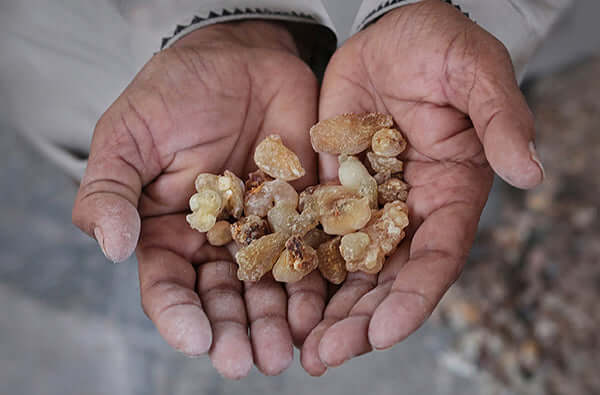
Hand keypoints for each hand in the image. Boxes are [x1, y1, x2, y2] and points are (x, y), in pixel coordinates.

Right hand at [72, 21, 319, 377]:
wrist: (238, 60)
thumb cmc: (174, 95)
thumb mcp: (127, 138)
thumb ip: (109, 191)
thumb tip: (110, 247)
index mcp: (169, 234)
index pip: (169, 286)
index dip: (179, 315)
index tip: (196, 338)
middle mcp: (217, 243)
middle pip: (223, 299)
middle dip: (234, 332)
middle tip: (246, 362)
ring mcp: (263, 231)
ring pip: (269, 288)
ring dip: (277, 322)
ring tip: (285, 351)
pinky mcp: (302, 215)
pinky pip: (311, 254)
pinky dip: (316, 283)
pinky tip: (321, 310)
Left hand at [300, 0, 543, 374]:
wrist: (391, 31)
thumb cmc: (440, 46)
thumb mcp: (476, 72)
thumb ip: (501, 118)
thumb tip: (530, 172)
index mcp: (451, 193)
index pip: (436, 258)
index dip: (412, 298)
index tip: (383, 333)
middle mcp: (409, 209)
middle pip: (388, 278)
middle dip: (361, 320)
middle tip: (327, 356)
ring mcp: (368, 203)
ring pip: (349, 268)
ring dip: (328, 309)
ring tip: (303, 347)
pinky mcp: (333, 188)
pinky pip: (314, 233)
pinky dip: (300, 266)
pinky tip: (279, 296)